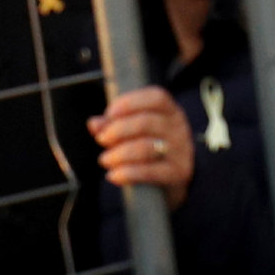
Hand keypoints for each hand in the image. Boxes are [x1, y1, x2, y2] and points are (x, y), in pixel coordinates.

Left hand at [90, 86, 194, 204]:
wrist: (174, 177)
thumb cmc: (150, 146)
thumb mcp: (134, 131)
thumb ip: (113, 124)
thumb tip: (94, 124)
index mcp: (170, 111)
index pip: (156, 97)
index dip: (130, 102)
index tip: (109, 113)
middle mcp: (179, 128)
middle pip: (146, 122)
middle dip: (118, 130)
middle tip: (101, 139)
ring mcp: (180, 151)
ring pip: (146, 148)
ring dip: (119, 154)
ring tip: (105, 159)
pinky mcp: (177, 173)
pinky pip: (150, 172)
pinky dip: (127, 174)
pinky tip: (114, 175)